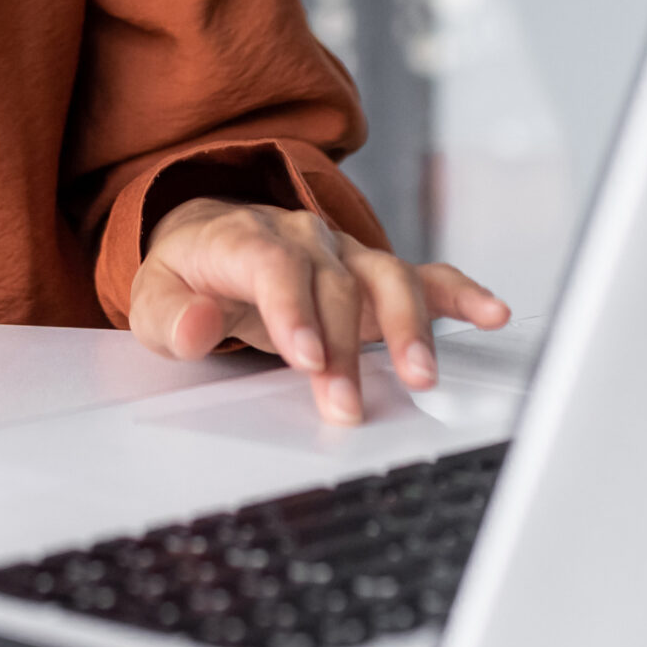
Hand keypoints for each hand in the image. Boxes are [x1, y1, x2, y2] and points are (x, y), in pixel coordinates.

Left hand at [130, 196, 509, 424]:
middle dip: (343, 348)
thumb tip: (195, 325)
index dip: (293, 310)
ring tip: (421, 376)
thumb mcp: (155, 298)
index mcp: (245, 239)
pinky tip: (491, 313)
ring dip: (407, 326)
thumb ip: (169, 317)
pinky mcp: (373, 273)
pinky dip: (459, 294)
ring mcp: (344, 253)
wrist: (212, 238)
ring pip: (385, 277)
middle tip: (345, 407)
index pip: (274, 266)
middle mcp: (302, 239)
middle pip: (333, 286)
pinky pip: (423, 276)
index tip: (306, 358)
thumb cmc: (190, 275)